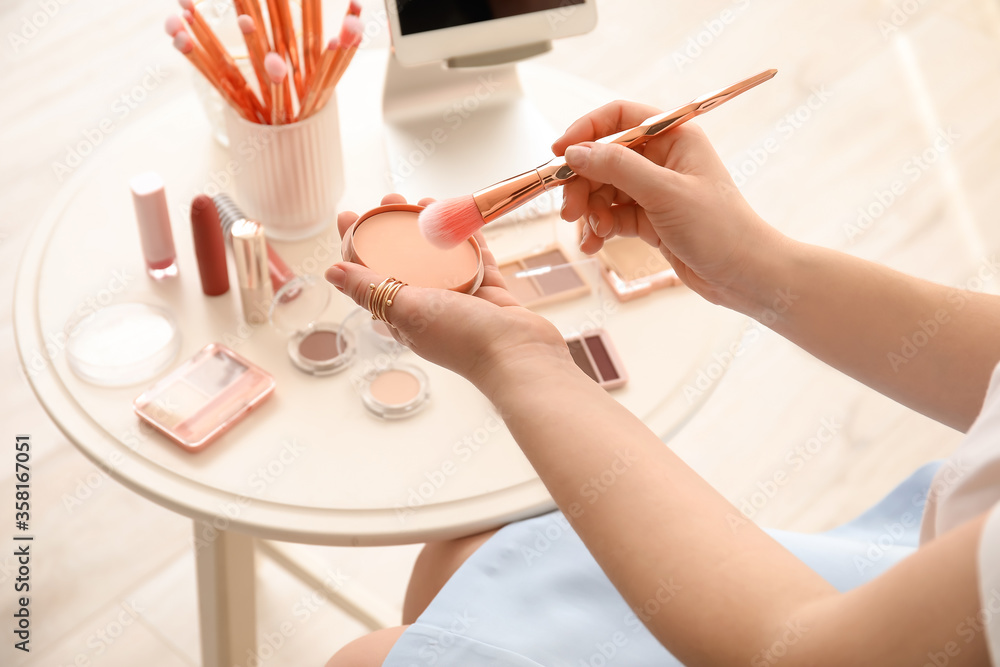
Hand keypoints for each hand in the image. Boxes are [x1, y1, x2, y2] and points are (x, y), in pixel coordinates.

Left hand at [325, 194, 569, 394]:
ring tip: (424, 200)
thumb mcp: (408, 310)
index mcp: (403, 318)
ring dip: (431, 229)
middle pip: (405, 261)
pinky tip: (461, 214)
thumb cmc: (462, 338)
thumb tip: (331, 272)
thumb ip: (371, 289)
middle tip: (390, 199)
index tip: (348, 215)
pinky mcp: (490, 292)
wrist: (519, 356)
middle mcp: (429, 309)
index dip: (356, 246)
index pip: (371, 277)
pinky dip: (468, 237)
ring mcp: (462, 300)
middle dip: (394, 228)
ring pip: (441, 257)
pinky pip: (475, 258)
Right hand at [553, 100, 786, 306]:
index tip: (559, 153)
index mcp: (674, 137)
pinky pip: (612, 215)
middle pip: (604, 158)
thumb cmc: (720, 229)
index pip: (619, 118)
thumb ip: (618, 169)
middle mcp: (662, 159)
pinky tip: (595, 244)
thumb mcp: (665, 193)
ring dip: (589, 211)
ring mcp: (654, 190)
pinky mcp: (650, 219)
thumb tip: (575, 153)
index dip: (586, 131)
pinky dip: (600, 228)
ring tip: (589, 234)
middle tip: (569, 212)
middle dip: (582, 184)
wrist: (745, 275)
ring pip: (603, 190)